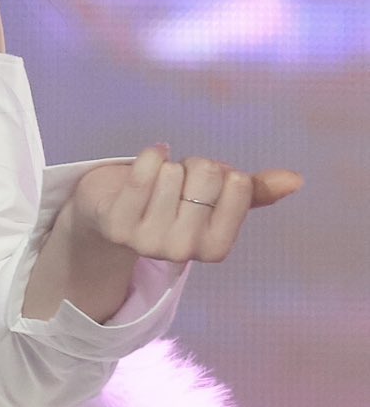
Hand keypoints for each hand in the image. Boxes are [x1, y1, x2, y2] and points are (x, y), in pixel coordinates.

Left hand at [70, 145, 303, 264]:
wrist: (110, 212)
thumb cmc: (171, 202)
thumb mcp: (215, 199)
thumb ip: (253, 192)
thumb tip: (295, 180)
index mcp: (215, 248)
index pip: (239, 185)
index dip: (225, 173)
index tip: (208, 185)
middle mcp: (183, 251)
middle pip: (208, 174)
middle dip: (195, 166)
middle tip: (180, 180)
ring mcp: (146, 241)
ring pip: (174, 172)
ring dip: (168, 165)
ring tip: (158, 181)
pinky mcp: (116, 224)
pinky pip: (144, 171)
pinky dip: (150, 155)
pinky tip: (151, 159)